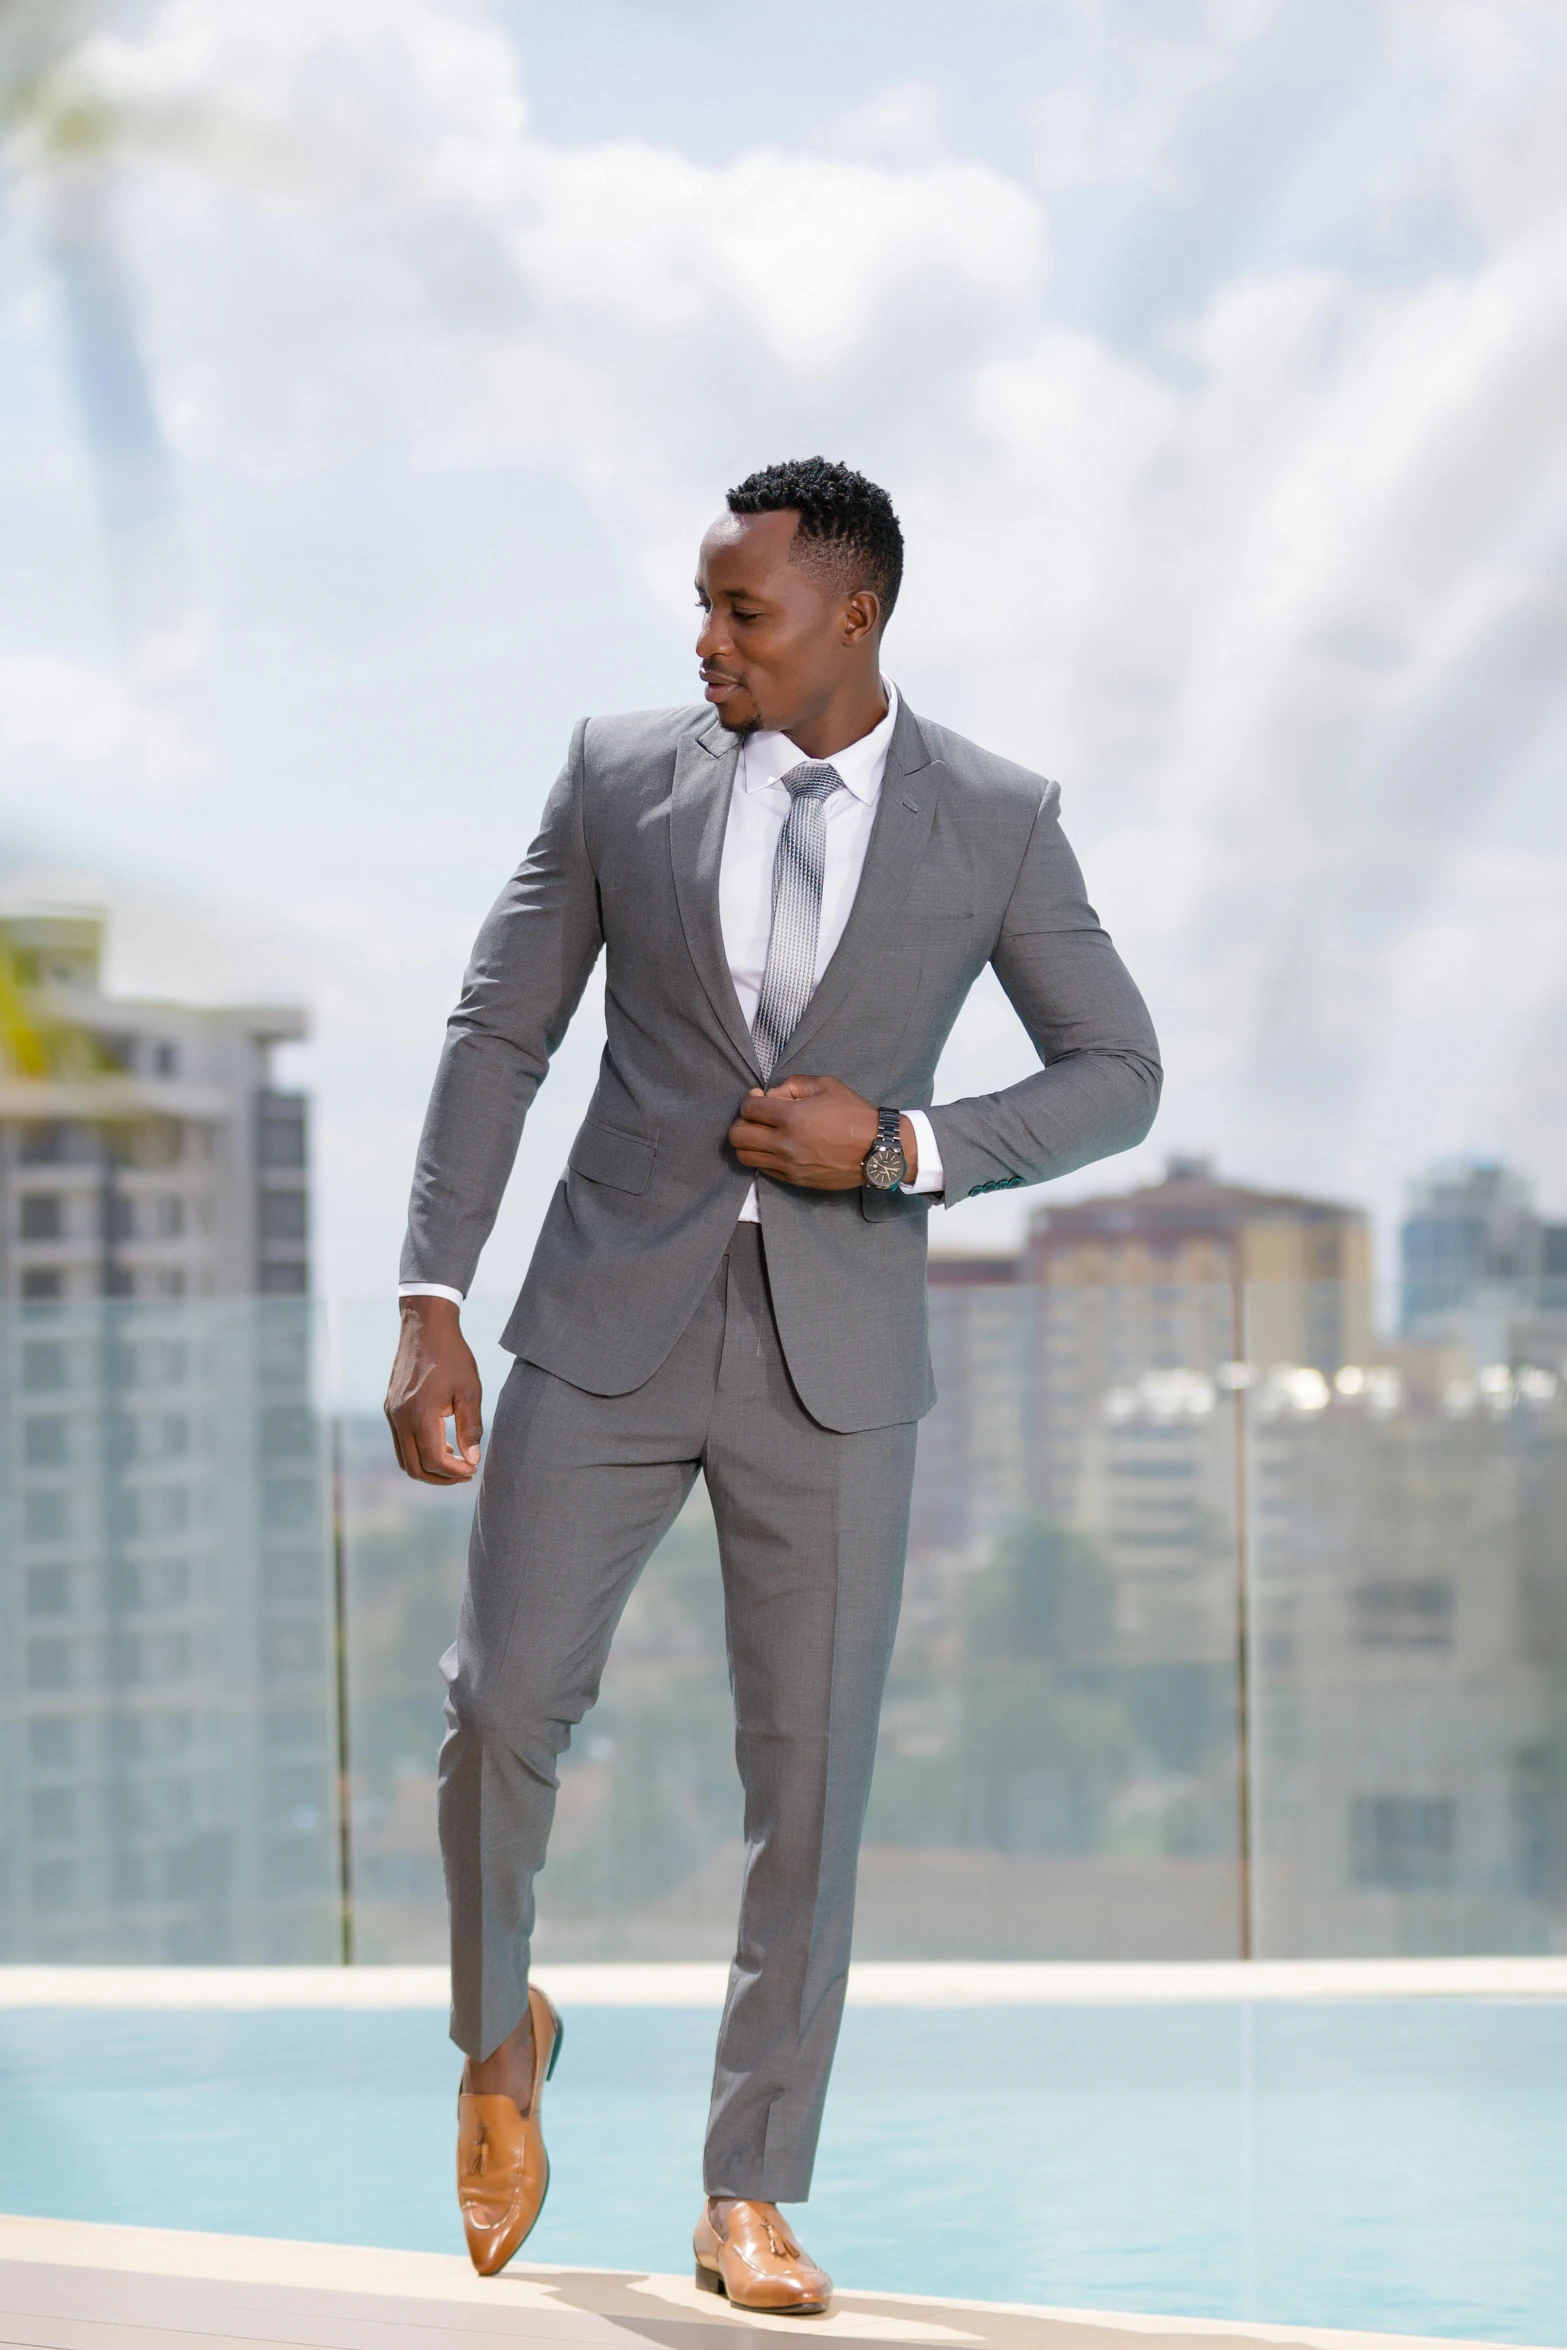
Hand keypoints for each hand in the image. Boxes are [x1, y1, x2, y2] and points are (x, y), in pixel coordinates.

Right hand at [384, 1296, 482, 1482]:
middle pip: (414, 1468)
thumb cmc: (452, 1356)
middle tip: (465, 1472)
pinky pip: (401, 1442)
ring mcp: (391, 1413)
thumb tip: (472, 1460)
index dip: (454, 1472)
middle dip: (440, 1477)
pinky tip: (441, 1443)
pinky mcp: (390, 1408)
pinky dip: (419, 1451)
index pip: (433, 1460)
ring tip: (455, 1461)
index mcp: (420, 1414)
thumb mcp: (470, 1391)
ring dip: (428, 1467)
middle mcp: (400, 1418)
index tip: (473, 1469)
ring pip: (404, 1458)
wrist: (425, 1327)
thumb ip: (471, 1428)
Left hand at [727, 1075, 915, 1191]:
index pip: (749, 1109)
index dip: (750, 1100)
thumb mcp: (827, 1085)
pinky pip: (763, 1170)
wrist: (876, 1150)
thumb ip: (793, 1084)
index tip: (759, 1099)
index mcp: (792, 1117)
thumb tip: (771, 1096)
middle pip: (738, 1136)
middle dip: (742, 1122)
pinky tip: (776, 1148)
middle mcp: (784, 1143)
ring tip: (763, 1135)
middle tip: (757, 1118)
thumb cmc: (854, 1114)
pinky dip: (762, 1157)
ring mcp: (787, 1165)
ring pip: (745, 1156)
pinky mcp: (793, 1179)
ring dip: (748, 1142)